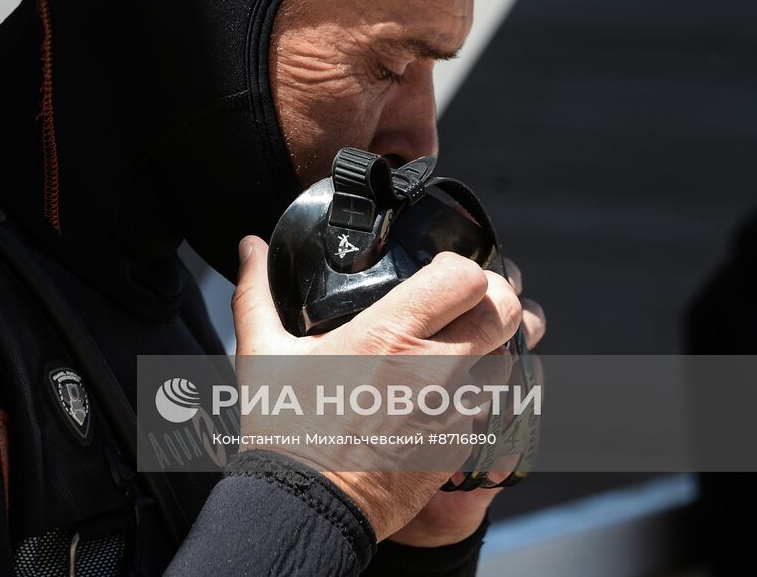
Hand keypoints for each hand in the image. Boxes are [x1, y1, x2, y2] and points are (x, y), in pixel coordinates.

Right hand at [231, 236, 524, 538]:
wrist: (305, 507)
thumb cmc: (283, 430)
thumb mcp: (263, 352)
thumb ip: (257, 291)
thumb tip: (248, 247)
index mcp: (389, 334)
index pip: (466, 277)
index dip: (460, 266)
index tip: (438, 272)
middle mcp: (434, 368)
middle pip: (507, 311)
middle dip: (493, 298)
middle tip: (464, 302)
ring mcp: (454, 410)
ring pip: (508, 358)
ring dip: (490, 346)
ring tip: (458, 345)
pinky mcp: (461, 445)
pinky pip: (491, 405)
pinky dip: (477, 391)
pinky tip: (443, 392)